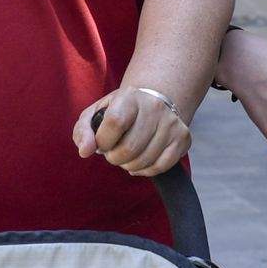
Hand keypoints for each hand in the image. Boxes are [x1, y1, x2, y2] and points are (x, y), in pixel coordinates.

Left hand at [76, 85, 190, 176]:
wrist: (153, 101)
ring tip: (127, 155)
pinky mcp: (182, 138)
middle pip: (129, 148)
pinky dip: (146, 170)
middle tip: (114, 151)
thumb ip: (83, 131)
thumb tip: (85, 152)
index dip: (104, 141)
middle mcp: (154, 107)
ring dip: (129, 165)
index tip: (102, 143)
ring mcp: (171, 123)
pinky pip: (161, 167)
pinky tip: (141, 161)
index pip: (115, 123)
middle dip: (115, 158)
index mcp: (129, 97)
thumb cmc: (119, 111)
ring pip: (144, 161)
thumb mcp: (95, 114)